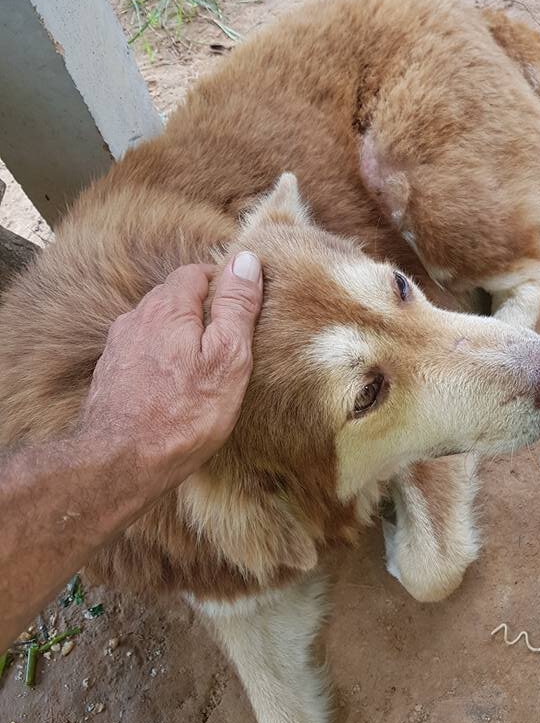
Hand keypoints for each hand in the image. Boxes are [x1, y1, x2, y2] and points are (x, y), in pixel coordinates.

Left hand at [81, 252, 262, 496]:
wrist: (120, 462)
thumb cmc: (183, 414)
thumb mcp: (227, 358)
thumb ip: (236, 307)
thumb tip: (245, 261)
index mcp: (167, 308)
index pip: (196, 272)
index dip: (223, 282)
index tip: (244, 304)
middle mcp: (136, 320)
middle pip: (173, 298)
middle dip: (201, 309)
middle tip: (230, 336)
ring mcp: (119, 348)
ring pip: (155, 327)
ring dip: (179, 336)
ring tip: (203, 363)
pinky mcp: (110, 376)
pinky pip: (142, 354)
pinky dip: (162, 360)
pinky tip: (174, 385)